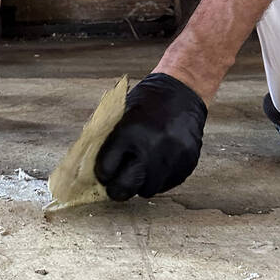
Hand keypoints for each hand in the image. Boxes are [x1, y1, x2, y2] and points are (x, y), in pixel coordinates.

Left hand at [94, 73, 206, 200]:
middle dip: (117, 188)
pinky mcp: (187, 164)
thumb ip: (110, 142)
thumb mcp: (122, 115)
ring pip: (148, 190)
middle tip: (116, 184)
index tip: (104, 172)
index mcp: (129, 132)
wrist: (183, 90)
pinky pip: (167, 184)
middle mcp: (151, 148)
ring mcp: (172, 158)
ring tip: (142, 166)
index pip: (105, 170)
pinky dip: (160, 177)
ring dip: (141, 182)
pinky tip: (159, 161)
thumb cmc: (147, 101)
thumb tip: (92, 171)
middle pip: (125, 188)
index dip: (102, 173)